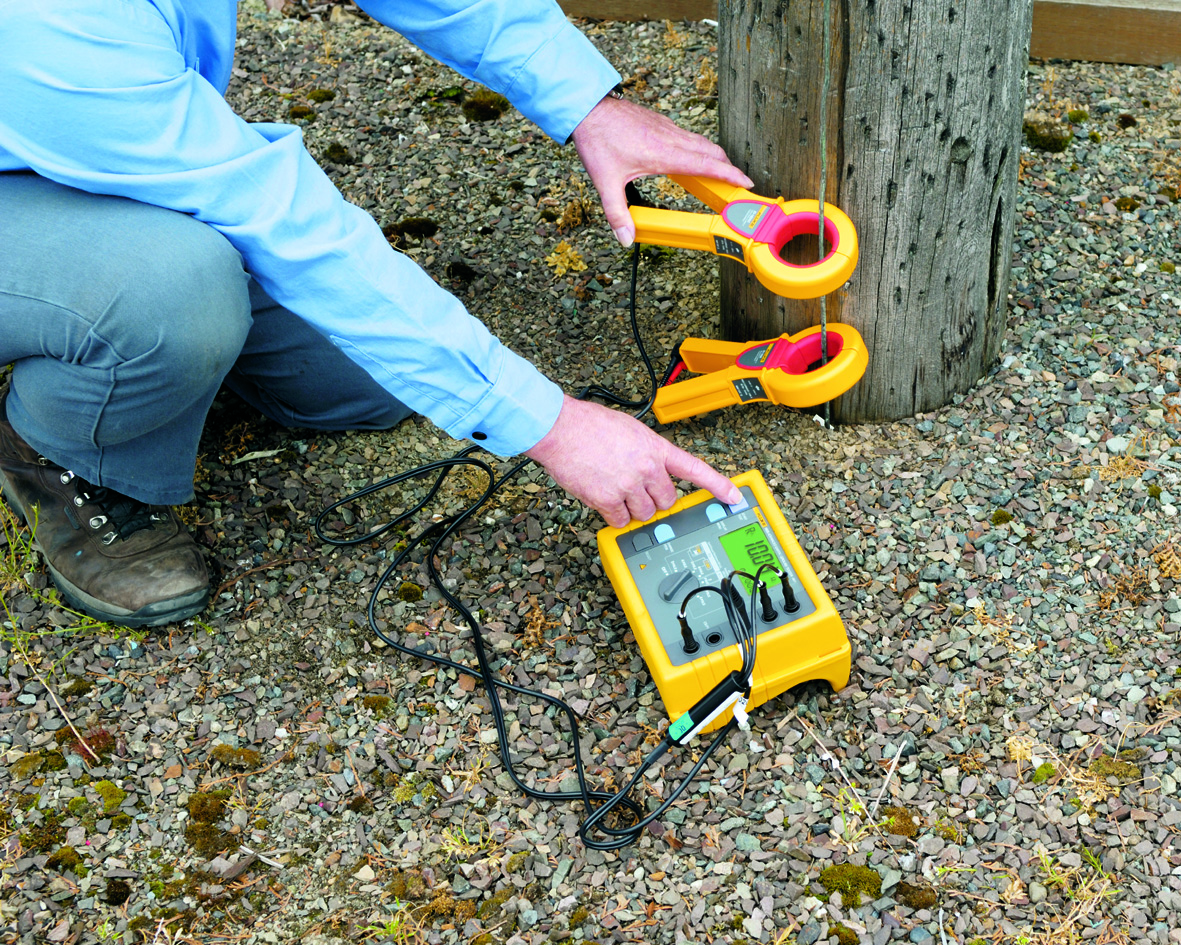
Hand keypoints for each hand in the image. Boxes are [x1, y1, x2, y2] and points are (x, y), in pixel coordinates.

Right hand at [525, 396, 739, 527]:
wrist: (560, 429)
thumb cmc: (589, 425)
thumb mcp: (630, 432)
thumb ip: (646, 454)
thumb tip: (652, 476)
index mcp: (656, 448)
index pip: (695, 469)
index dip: (718, 486)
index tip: (734, 498)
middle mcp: (647, 468)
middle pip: (667, 500)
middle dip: (654, 500)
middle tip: (637, 489)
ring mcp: (628, 486)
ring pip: (644, 514)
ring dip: (632, 509)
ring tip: (615, 489)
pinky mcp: (607, 500)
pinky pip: (620, 521)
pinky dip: (614, 516)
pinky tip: (604, 498)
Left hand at [571, 95, 752, 246]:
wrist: (587, 107)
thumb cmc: (598, 140)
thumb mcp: (606, 182)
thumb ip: (617, 213)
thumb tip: (626, 238)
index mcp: (664, 153)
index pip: (707, 164)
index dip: (730, 174)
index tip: (747, 182)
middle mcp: (670, 138)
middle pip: (710, 151)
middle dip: (727, 167)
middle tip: (736, 183)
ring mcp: (666, 127)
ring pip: (699, 141)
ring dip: (713, 156)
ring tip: (718, 172)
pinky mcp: (660, 123)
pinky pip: (686, 136)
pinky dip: (697, 148)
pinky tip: (688, 157)